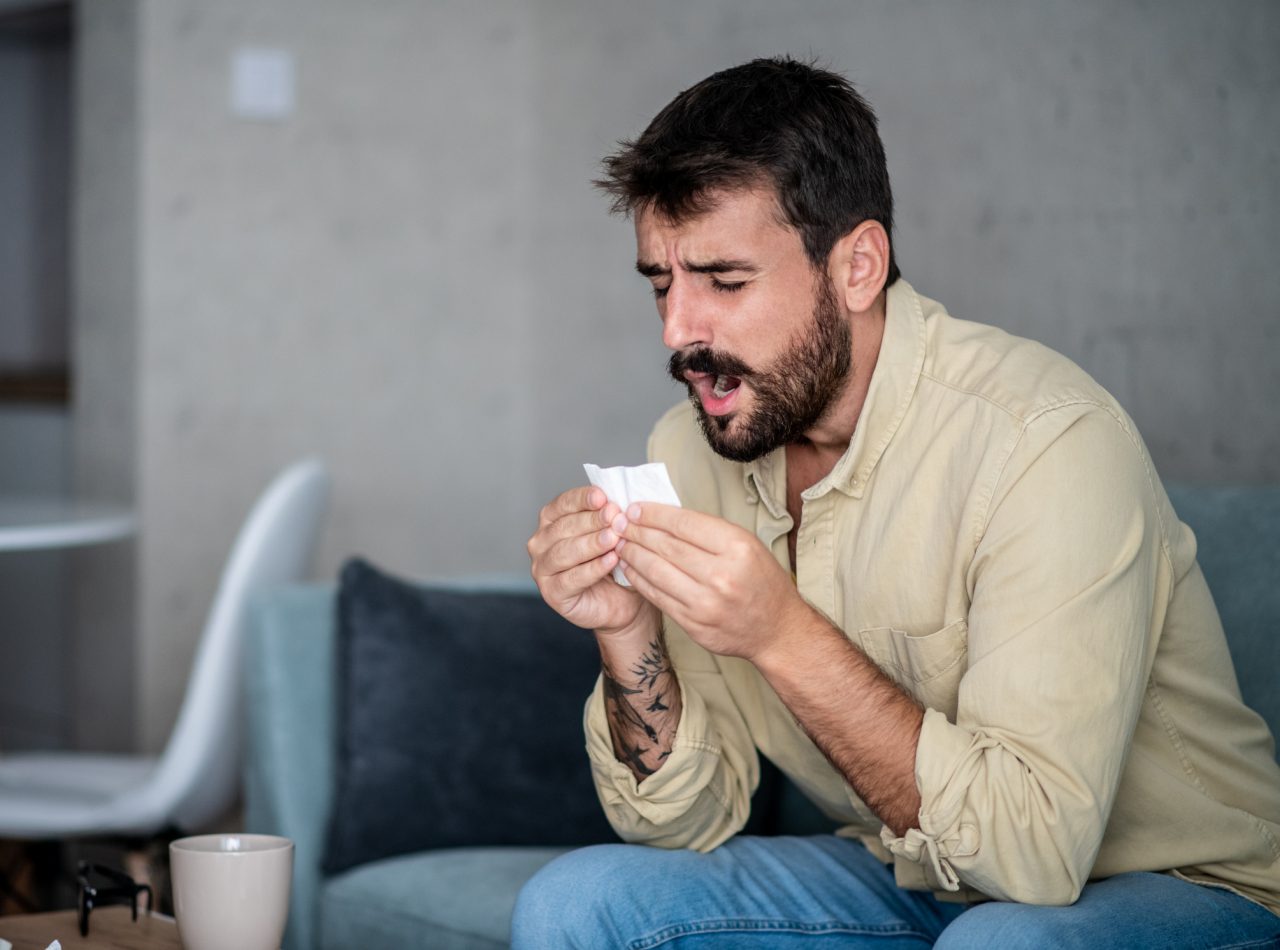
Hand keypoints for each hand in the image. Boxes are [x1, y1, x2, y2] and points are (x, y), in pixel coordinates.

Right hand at [528, 486, 654, 634]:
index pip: (563, 503)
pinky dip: (593, 568)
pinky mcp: (552, 593)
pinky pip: (571, 579)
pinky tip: (611, 560)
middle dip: (592, 520)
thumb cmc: (614, 560)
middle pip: (564, 527)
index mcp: (551, 520)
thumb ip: (610, 517)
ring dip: (591, 543)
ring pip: (565, 552)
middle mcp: (541, 542)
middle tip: (615, 516)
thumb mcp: (613, 532)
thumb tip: (616, 502)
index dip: (583, 499)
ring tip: (614, 538)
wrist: (623, 599)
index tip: (603, 497)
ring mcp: (542, 569)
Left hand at [614, 503, 805, 660]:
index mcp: (737, 548)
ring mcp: (706, 603)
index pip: (684, 524)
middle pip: (667, 546)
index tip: (634, 509)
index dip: (653, 514)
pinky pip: (658, 597)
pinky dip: (639, 580)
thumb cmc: (762, 581)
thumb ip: (709, 532)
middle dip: (637, 532)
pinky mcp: (694, 624)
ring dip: (632, 554)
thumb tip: (664, 517)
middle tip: (619, 523)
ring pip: (656, 571)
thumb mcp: (747, 545)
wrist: (776, 630)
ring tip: (619, 543)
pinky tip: (630, 567)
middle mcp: (722, 575)